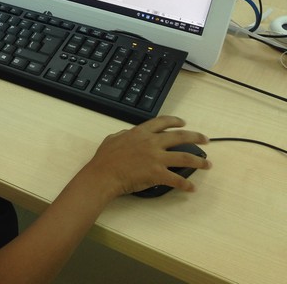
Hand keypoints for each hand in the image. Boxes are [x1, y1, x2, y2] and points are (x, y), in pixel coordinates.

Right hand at [79, 116, 210, 200]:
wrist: (103, 174)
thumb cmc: (105, 158)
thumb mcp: (113, 139)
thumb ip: (124, 135)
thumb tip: (129, 134)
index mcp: (141, 132)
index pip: (162, 122)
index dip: (175, 121)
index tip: (183, 123)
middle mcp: (152, 142)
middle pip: (180, 137)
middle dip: (196, 137)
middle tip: (205, 140)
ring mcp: (156, 158)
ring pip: (184, 158)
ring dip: (199, 161)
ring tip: (207, 164)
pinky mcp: (157, 174)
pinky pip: (176, 180)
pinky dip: (186, 185)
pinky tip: (192, 188)